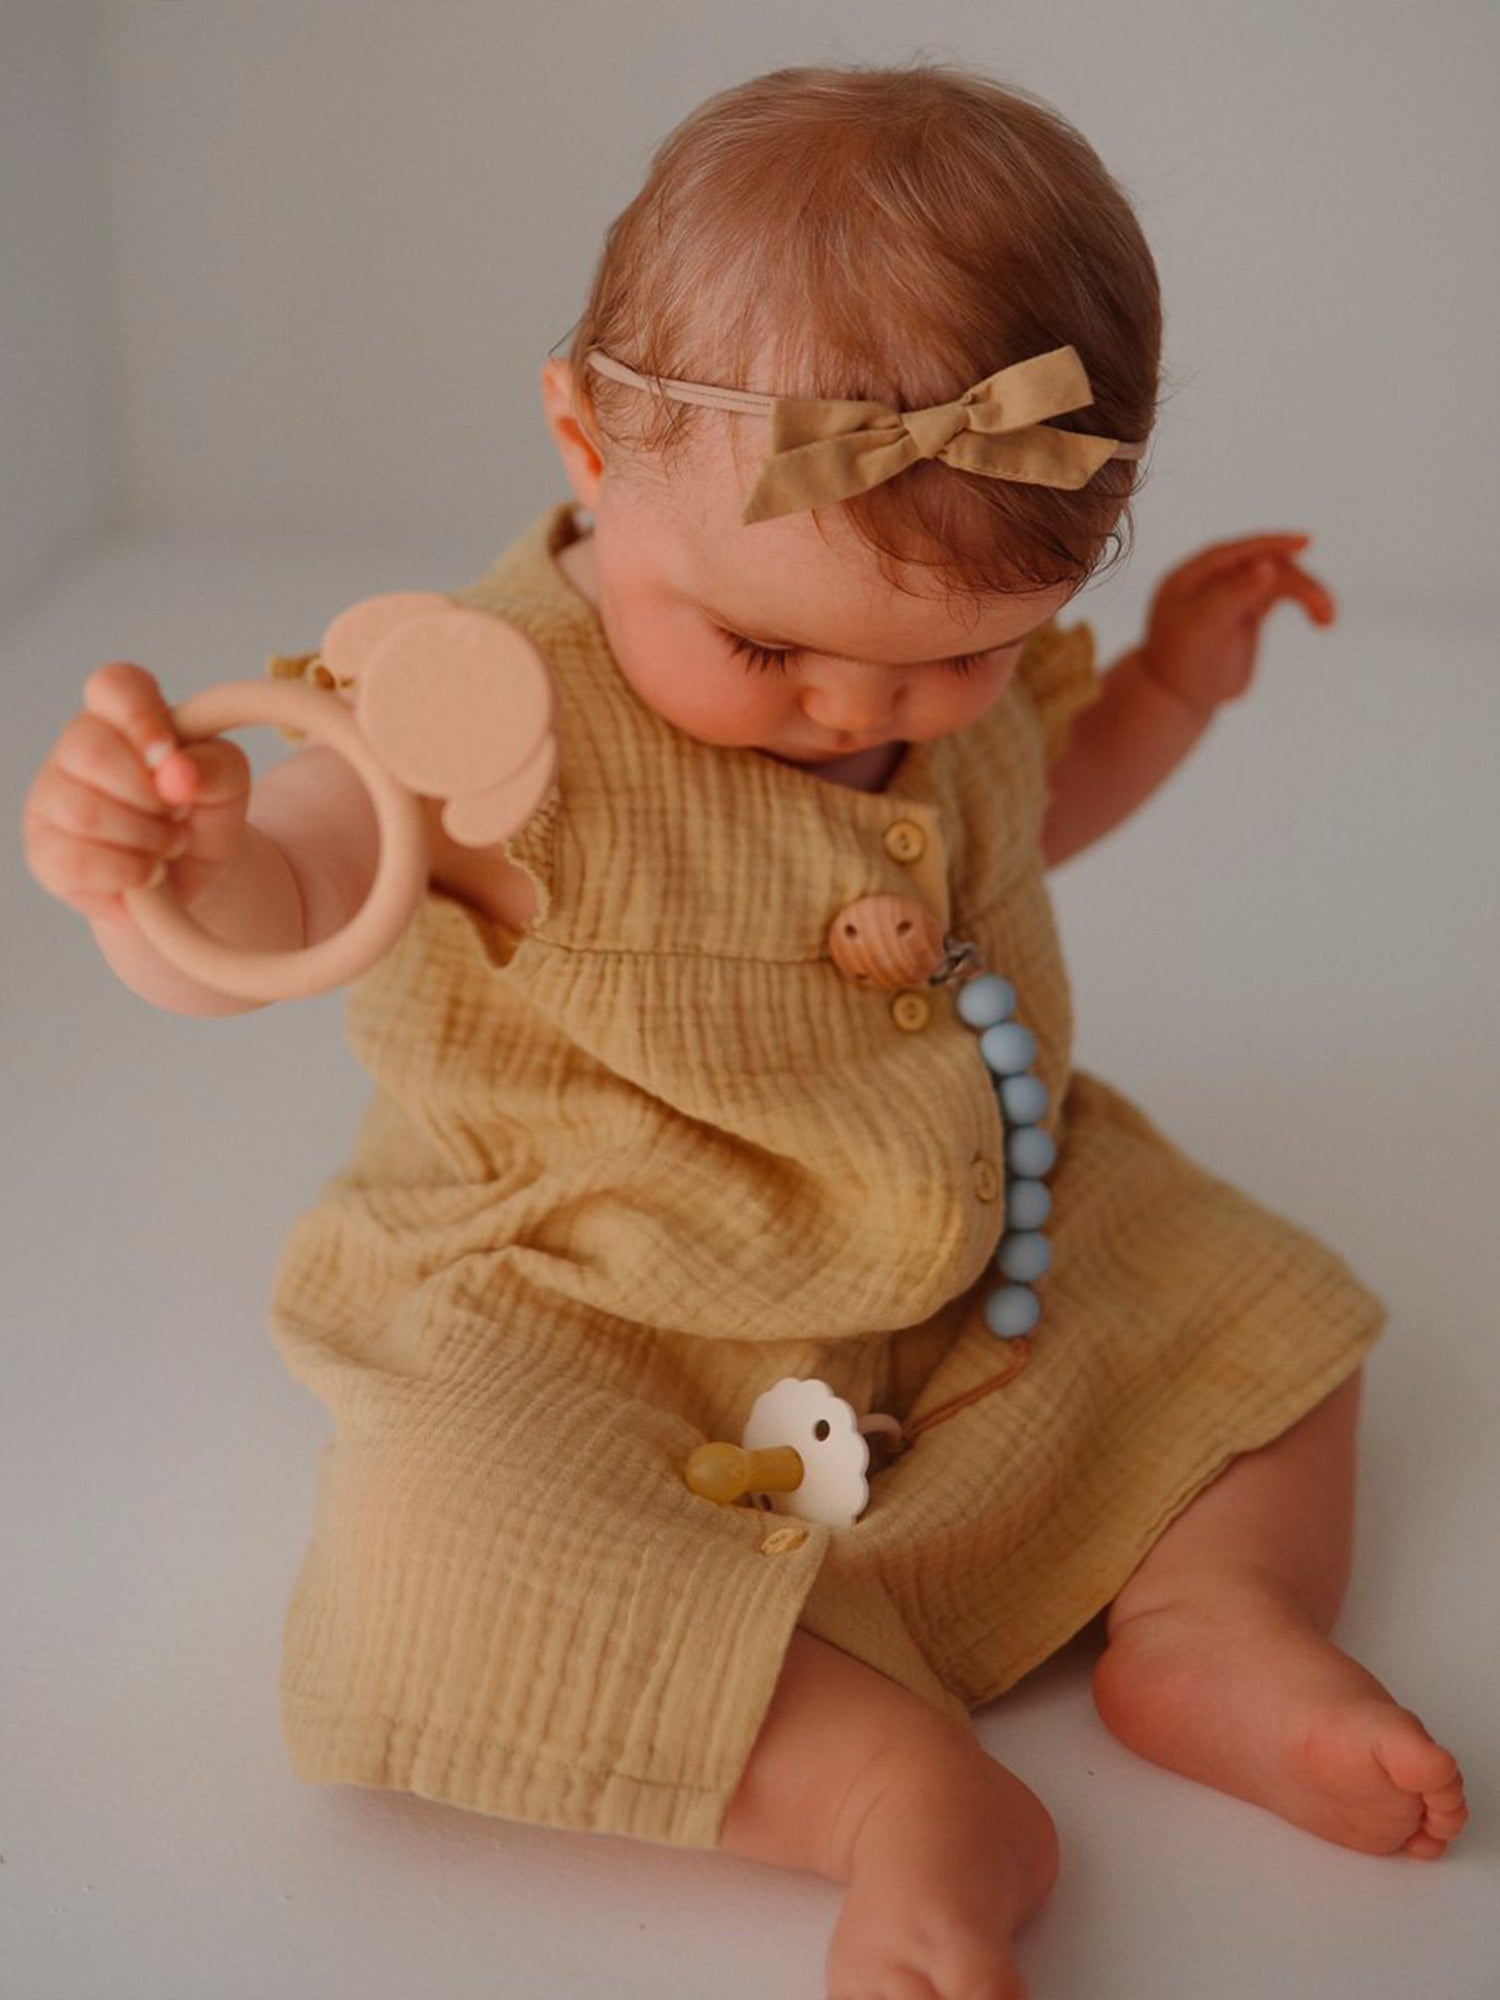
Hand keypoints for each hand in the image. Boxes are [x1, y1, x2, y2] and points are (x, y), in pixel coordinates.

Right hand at [22, 661, 253, 925]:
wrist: (197, 876)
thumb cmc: (204, 814)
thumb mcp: (229, 783)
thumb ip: (216, 765)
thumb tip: (178, 773)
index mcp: (121, 714)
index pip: (113, 685)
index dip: (140, 718)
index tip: (170, 756)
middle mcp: (75, 747)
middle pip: (93, 752)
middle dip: (151, 796)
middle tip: (178, 815)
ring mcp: (51, 798)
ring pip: (85, 812)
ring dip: (147, 838)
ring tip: (169, 844)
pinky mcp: (45, 851)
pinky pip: (79, 861)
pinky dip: (130, 872)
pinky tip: (147, 870)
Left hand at [1138, 532, 1335, 711]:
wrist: (1178, 700)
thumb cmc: (1183, 665)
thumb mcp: (1204, 627)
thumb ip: (1233, 593)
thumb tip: (1268, 564)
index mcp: (1190, 578)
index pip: (1234, 552)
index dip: (1270, 544)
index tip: (1305, 543)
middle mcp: (1212, 580)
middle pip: (1263, 566)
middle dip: (1297, 581)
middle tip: (1323, 606)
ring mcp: (1231, 595)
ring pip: (1278, 579)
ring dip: (1308, 592)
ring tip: (1328, 617)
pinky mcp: (1248, 612)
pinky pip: (1282, 595)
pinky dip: (1304, 603)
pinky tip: (1323, 621)